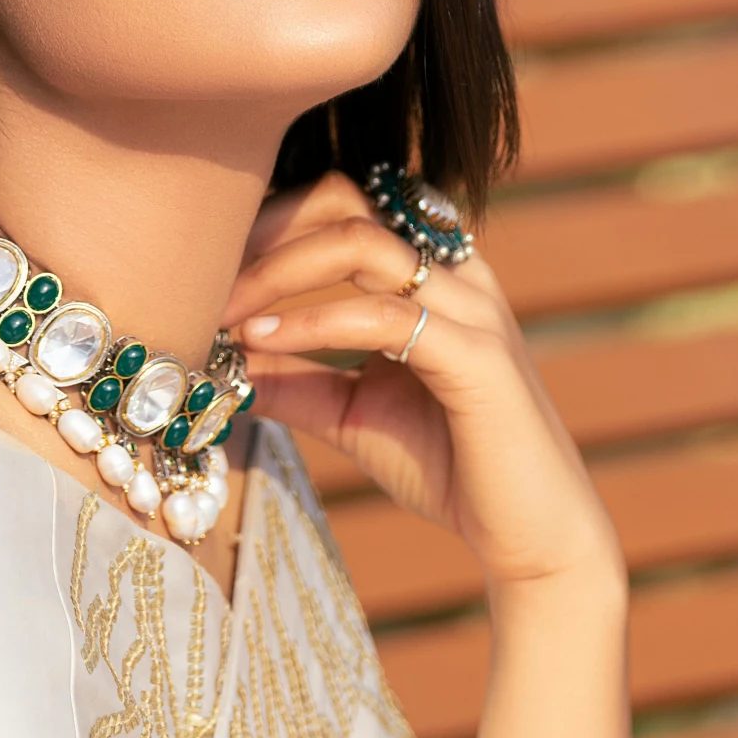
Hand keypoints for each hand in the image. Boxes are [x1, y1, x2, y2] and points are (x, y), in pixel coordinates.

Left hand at [221, 172, 620, 592]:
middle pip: (348, 203)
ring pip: (363, 243)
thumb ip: (295, 381)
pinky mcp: (479, 357)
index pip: (345, 204)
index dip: (274, 220)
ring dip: (278, 271)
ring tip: (224, 313)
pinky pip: (385, 316)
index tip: (212, 265)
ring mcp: (473, 309)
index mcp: (432, 275)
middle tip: (207, 277)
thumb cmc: (449, 466)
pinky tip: (263, 342)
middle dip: (268, 230)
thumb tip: (219, 363)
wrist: (530, 534)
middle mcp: (455, 274)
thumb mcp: (352, 414)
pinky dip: (313, 322)